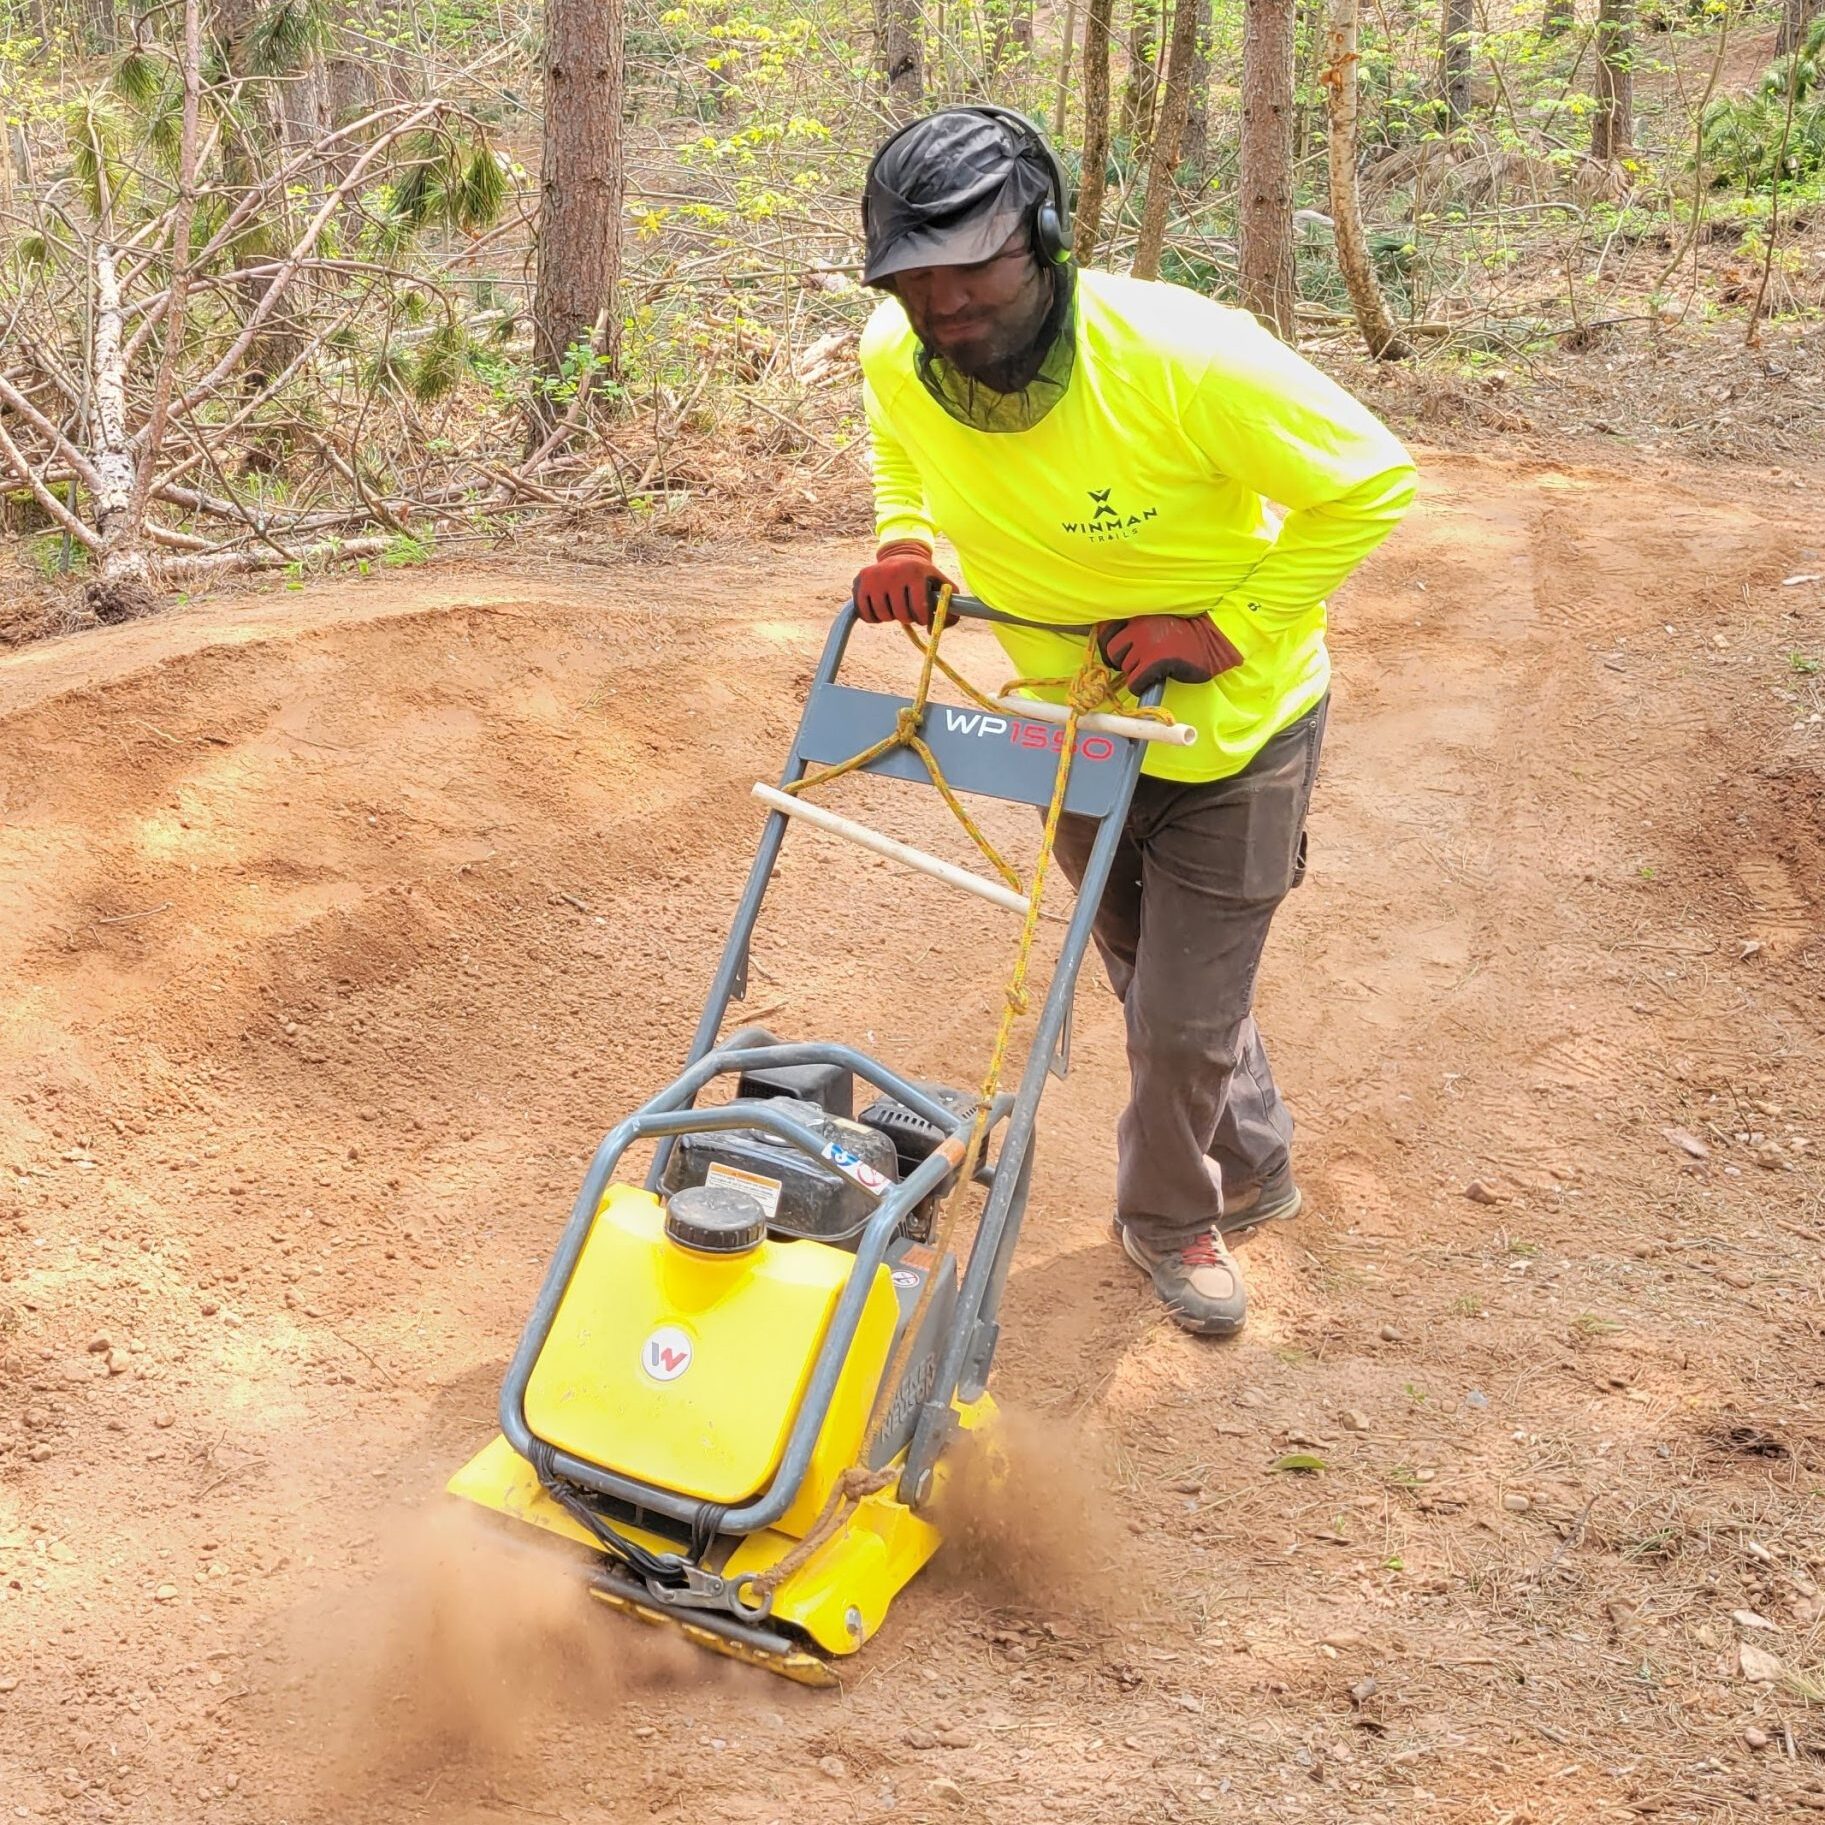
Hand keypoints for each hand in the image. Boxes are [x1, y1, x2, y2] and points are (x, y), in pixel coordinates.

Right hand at [852, 541, 955, 627]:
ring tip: (896, 608)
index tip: (923, 619)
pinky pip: (866, 613)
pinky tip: (882, 609)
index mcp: (915, 572)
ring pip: (883, 616)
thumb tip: (941, 626)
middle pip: (901, 614)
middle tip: (909, 613)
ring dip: (891, 618)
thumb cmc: (922, 575)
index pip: (920, 608)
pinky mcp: (860, 582)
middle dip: (908, 618)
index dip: (923, 619)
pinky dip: (874, 618)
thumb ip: (949, 602)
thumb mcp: (939, 581)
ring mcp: (875, 577)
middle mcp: (894, 572)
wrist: (899, 555)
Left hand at [1096, 612, 1244, 693]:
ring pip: (1125, 668)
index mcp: (1138, 613)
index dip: (1110, 645)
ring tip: (1154, 668)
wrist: (1214, 641)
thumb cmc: (1186, 635)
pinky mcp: (1156, 659)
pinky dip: (1141, 686)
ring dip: (1136, 673)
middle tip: (1138, 665)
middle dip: (1122, 662)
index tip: (1120, 653)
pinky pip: (1135, 682)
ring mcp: (1147, 642)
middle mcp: (1139, 625)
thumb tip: (1110, 650)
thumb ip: (1134, 628)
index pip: (1105, 629)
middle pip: (1112, 652)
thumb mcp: (1156, 622)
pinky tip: (1154, 680)